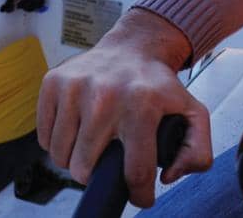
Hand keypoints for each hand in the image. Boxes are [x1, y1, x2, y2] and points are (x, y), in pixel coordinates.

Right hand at [36, 9, 212, 207]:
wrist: (133, 46)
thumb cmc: (158, 85)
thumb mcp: (193, 113)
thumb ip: (198, 152)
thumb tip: (168, 177)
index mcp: (142, 104)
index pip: (135, 171)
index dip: (139, 194)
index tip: (141, 196)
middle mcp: (105, 95)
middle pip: (85, 169)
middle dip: (98, 175)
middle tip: (110, 161)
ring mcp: (75, 87)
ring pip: (61, 156)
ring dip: (75, 161)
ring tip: (93, 146)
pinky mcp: (53, 82)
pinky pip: (45, 137)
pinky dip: (57, 143)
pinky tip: (76, 130)